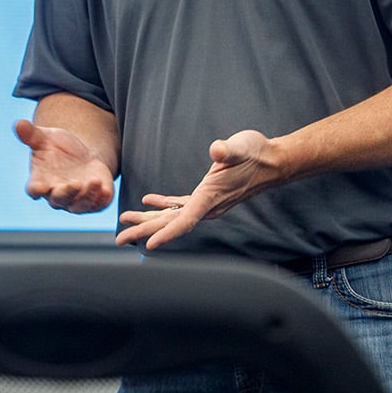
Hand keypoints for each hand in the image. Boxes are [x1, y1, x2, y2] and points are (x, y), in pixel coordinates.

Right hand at [15, 119, 115, 212]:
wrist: (81, 155)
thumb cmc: (57, 148)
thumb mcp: (45, 138)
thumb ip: (32, 134)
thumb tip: (18, 124)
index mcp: (40, 181)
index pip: (34, 190)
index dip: (36, 190)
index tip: (39, 187)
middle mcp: (56, 195)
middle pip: (58, 200)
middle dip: (66, 193)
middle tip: (74, 183)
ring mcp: (75, 200)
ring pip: (79, 205)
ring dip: (87, 195)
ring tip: (94, 181)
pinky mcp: (94, 201)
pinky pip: (97, 205)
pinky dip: (101, 199)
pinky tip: (105, 188)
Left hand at [117, 129, 278, 249]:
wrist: (272, 161)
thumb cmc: (256, 153)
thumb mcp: (241, 147)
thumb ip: (228, 150)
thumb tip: (216, 150)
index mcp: (210, 197)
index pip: (185, 220)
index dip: (166, 233)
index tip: (149, 245)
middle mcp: (207, 205)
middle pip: (171, 223)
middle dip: (144, 231)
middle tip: (119, 239)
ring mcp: (206, 202)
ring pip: (172, 216)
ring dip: (148, 220)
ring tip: (125, 221)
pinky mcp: (206, 194)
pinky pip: (180, 205)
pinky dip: (162, 205)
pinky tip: (148, 202)